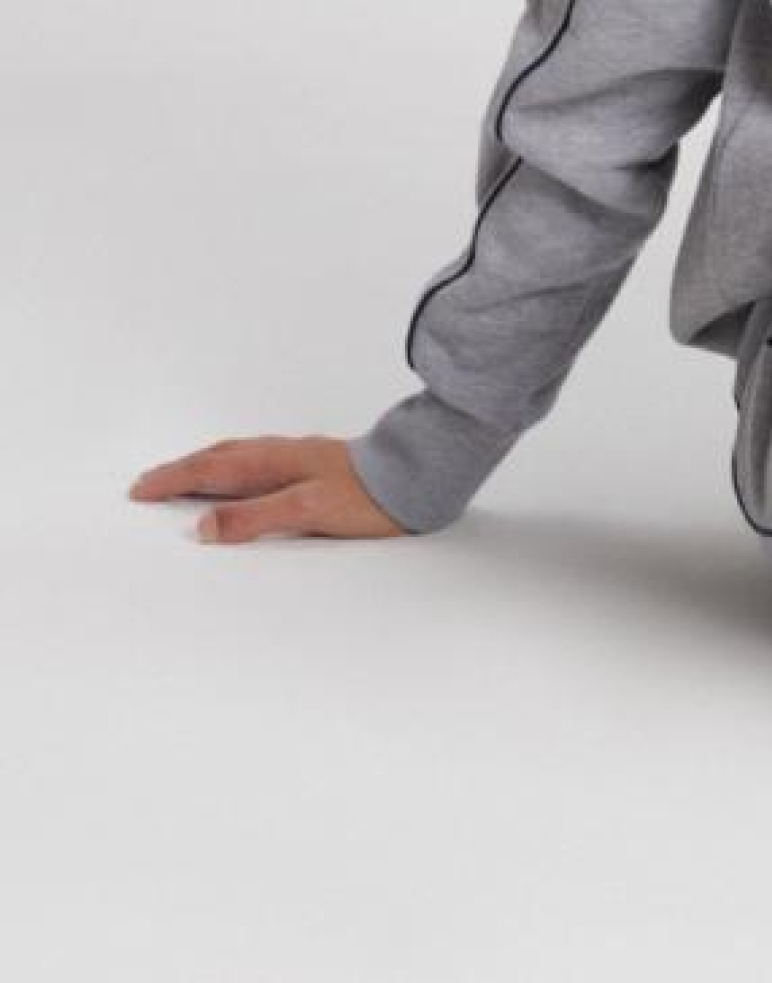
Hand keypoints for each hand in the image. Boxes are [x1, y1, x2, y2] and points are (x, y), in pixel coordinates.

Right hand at [128, 435, 410, 541]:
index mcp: (274, 464)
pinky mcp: (317, 465)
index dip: (174, 480)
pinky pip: (260, 461)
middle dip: (182, 470)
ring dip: (206, 465)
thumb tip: (204, 527)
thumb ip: (255, 518)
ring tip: (185, 474)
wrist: (417, 474)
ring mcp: (300, 457)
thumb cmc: (368, 495)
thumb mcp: (306, 510)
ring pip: (240, 457)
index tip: (141, 489)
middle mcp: (283, 455)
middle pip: (220, 458)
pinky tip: (245, 475)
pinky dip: (235, 466)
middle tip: (149, 482)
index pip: (211, 470)